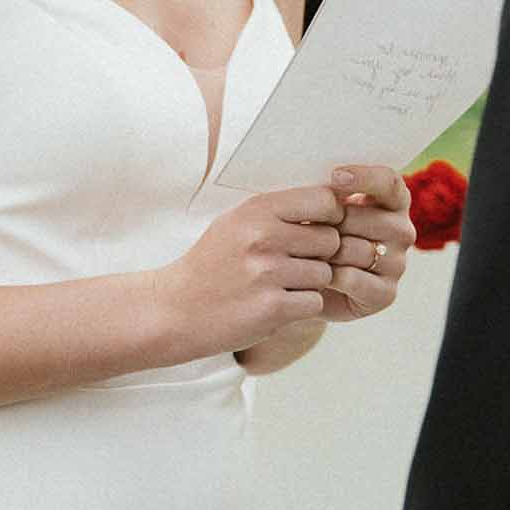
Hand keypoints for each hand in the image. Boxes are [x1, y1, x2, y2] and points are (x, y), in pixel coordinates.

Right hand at [160, 185, 345, 357]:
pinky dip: (302, 307)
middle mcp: (263, 237)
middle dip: (321, 255)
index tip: (320, 229)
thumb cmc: (213, 264)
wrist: (176, 309)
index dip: (331, 217)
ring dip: (311, 284)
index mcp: (256, 210)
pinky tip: (278, 304)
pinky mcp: (271, 308)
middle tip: (297, 264)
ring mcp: (267, 273)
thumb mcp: (237, 222)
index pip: (324, 200)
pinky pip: (315, 302)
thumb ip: (279, 211)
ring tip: (282, 286)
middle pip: (331, 240)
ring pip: (326, 274)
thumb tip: (333, 199)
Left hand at [320, 165, 414, 322]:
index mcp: (392, 200)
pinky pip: (353, 279)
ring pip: (359, 249)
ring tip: (306, 251)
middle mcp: (402, 230)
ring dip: (327, 251)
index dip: (364, 178)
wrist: (306, 281)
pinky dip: (328, 275)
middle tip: (306, 227)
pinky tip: (314, 272)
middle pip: (371, 218)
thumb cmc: (313, 232)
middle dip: (334, 222)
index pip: (388, 182)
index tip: (334, 177)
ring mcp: (397, 264)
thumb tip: (324, 180)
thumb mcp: (319, 205)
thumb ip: (326, 190)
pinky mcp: (386, 294)